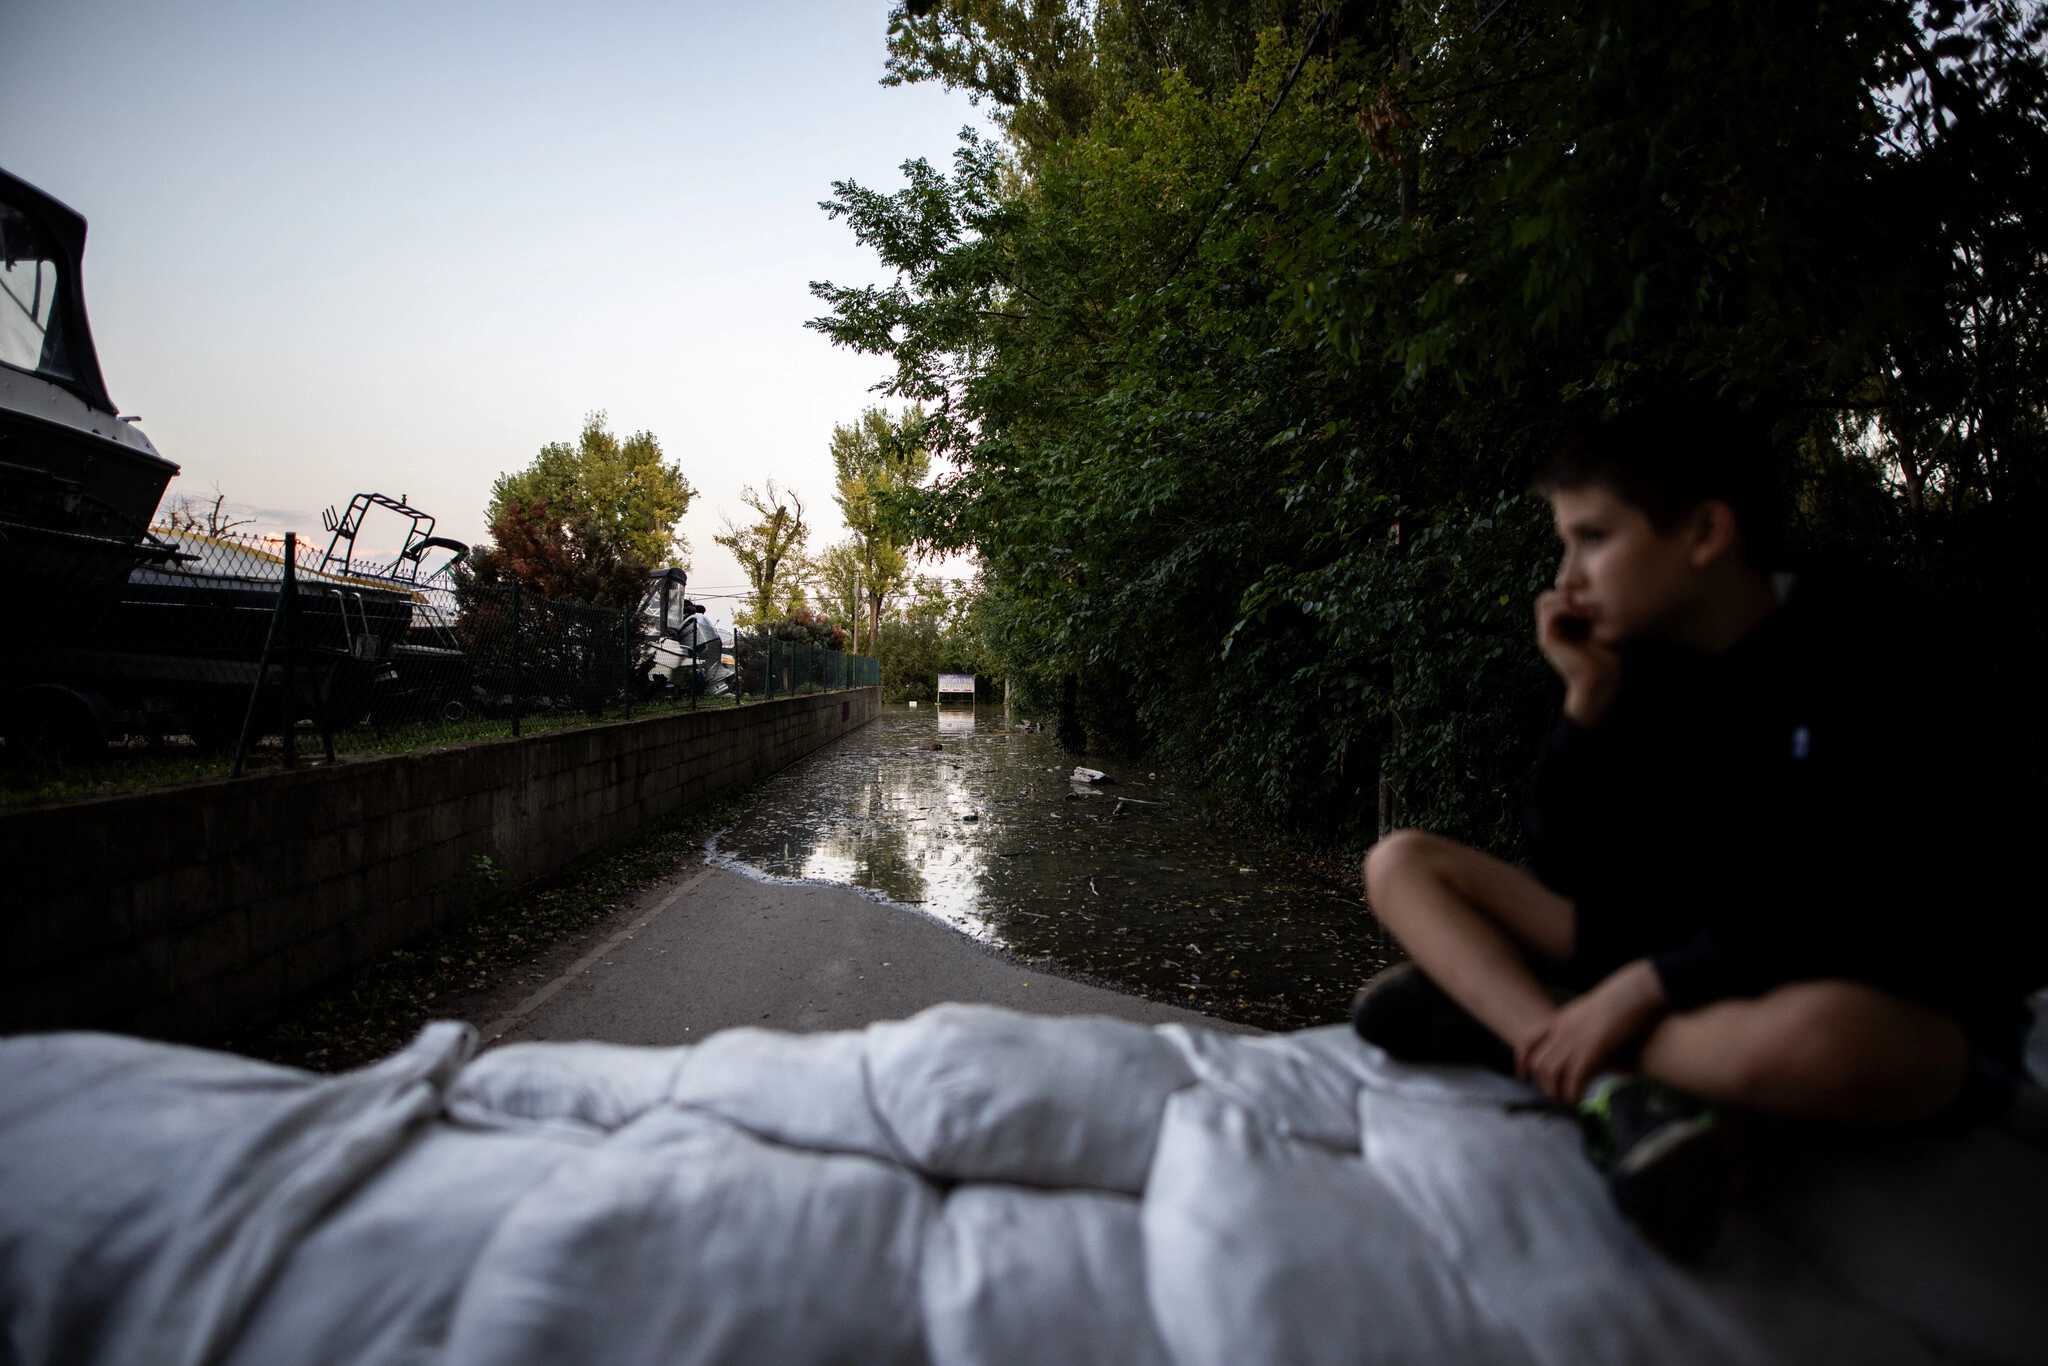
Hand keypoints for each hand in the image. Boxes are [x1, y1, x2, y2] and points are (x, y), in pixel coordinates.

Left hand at [1516, 959, 1668, 1103]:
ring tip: (1566, 1100)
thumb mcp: (1587, 1013)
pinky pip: (1573, 1079)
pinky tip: (1578, 1100)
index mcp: (1558, 1019)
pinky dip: (1572, 1093)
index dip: (1522, 1061)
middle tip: (1554, 1094)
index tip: (1524, 1076)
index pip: (1527, 1040)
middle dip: (1543, 1083)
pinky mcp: (1590, 1052)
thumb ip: (1577, 1030)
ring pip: (1550, 1073)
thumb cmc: (1617, 1002)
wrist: (1631, 993)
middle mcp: (1560, 1031)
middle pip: (1538, 1063)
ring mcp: (1574, 1041)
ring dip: (1556, 1092)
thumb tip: (1583, 1053)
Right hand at [1535, 590, 1620, 725]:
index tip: (1593, 593)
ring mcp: (1547, 634)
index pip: (1556, 596)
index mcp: (1561, 625)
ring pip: (1544, 601)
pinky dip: (1565, 607)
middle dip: (1566, 591)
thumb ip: (1594, 610)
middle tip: (1587, 596)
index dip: (1571, 589)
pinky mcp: (1547, 640)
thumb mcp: (1602, 627)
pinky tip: (1584, 613)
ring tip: (1585, 605)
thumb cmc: (1607, 656)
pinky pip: (1549, 613)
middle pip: (1547, 596)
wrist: (1601, 681)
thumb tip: (1603, 588)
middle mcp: (1551, 629)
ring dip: (1565, 598)